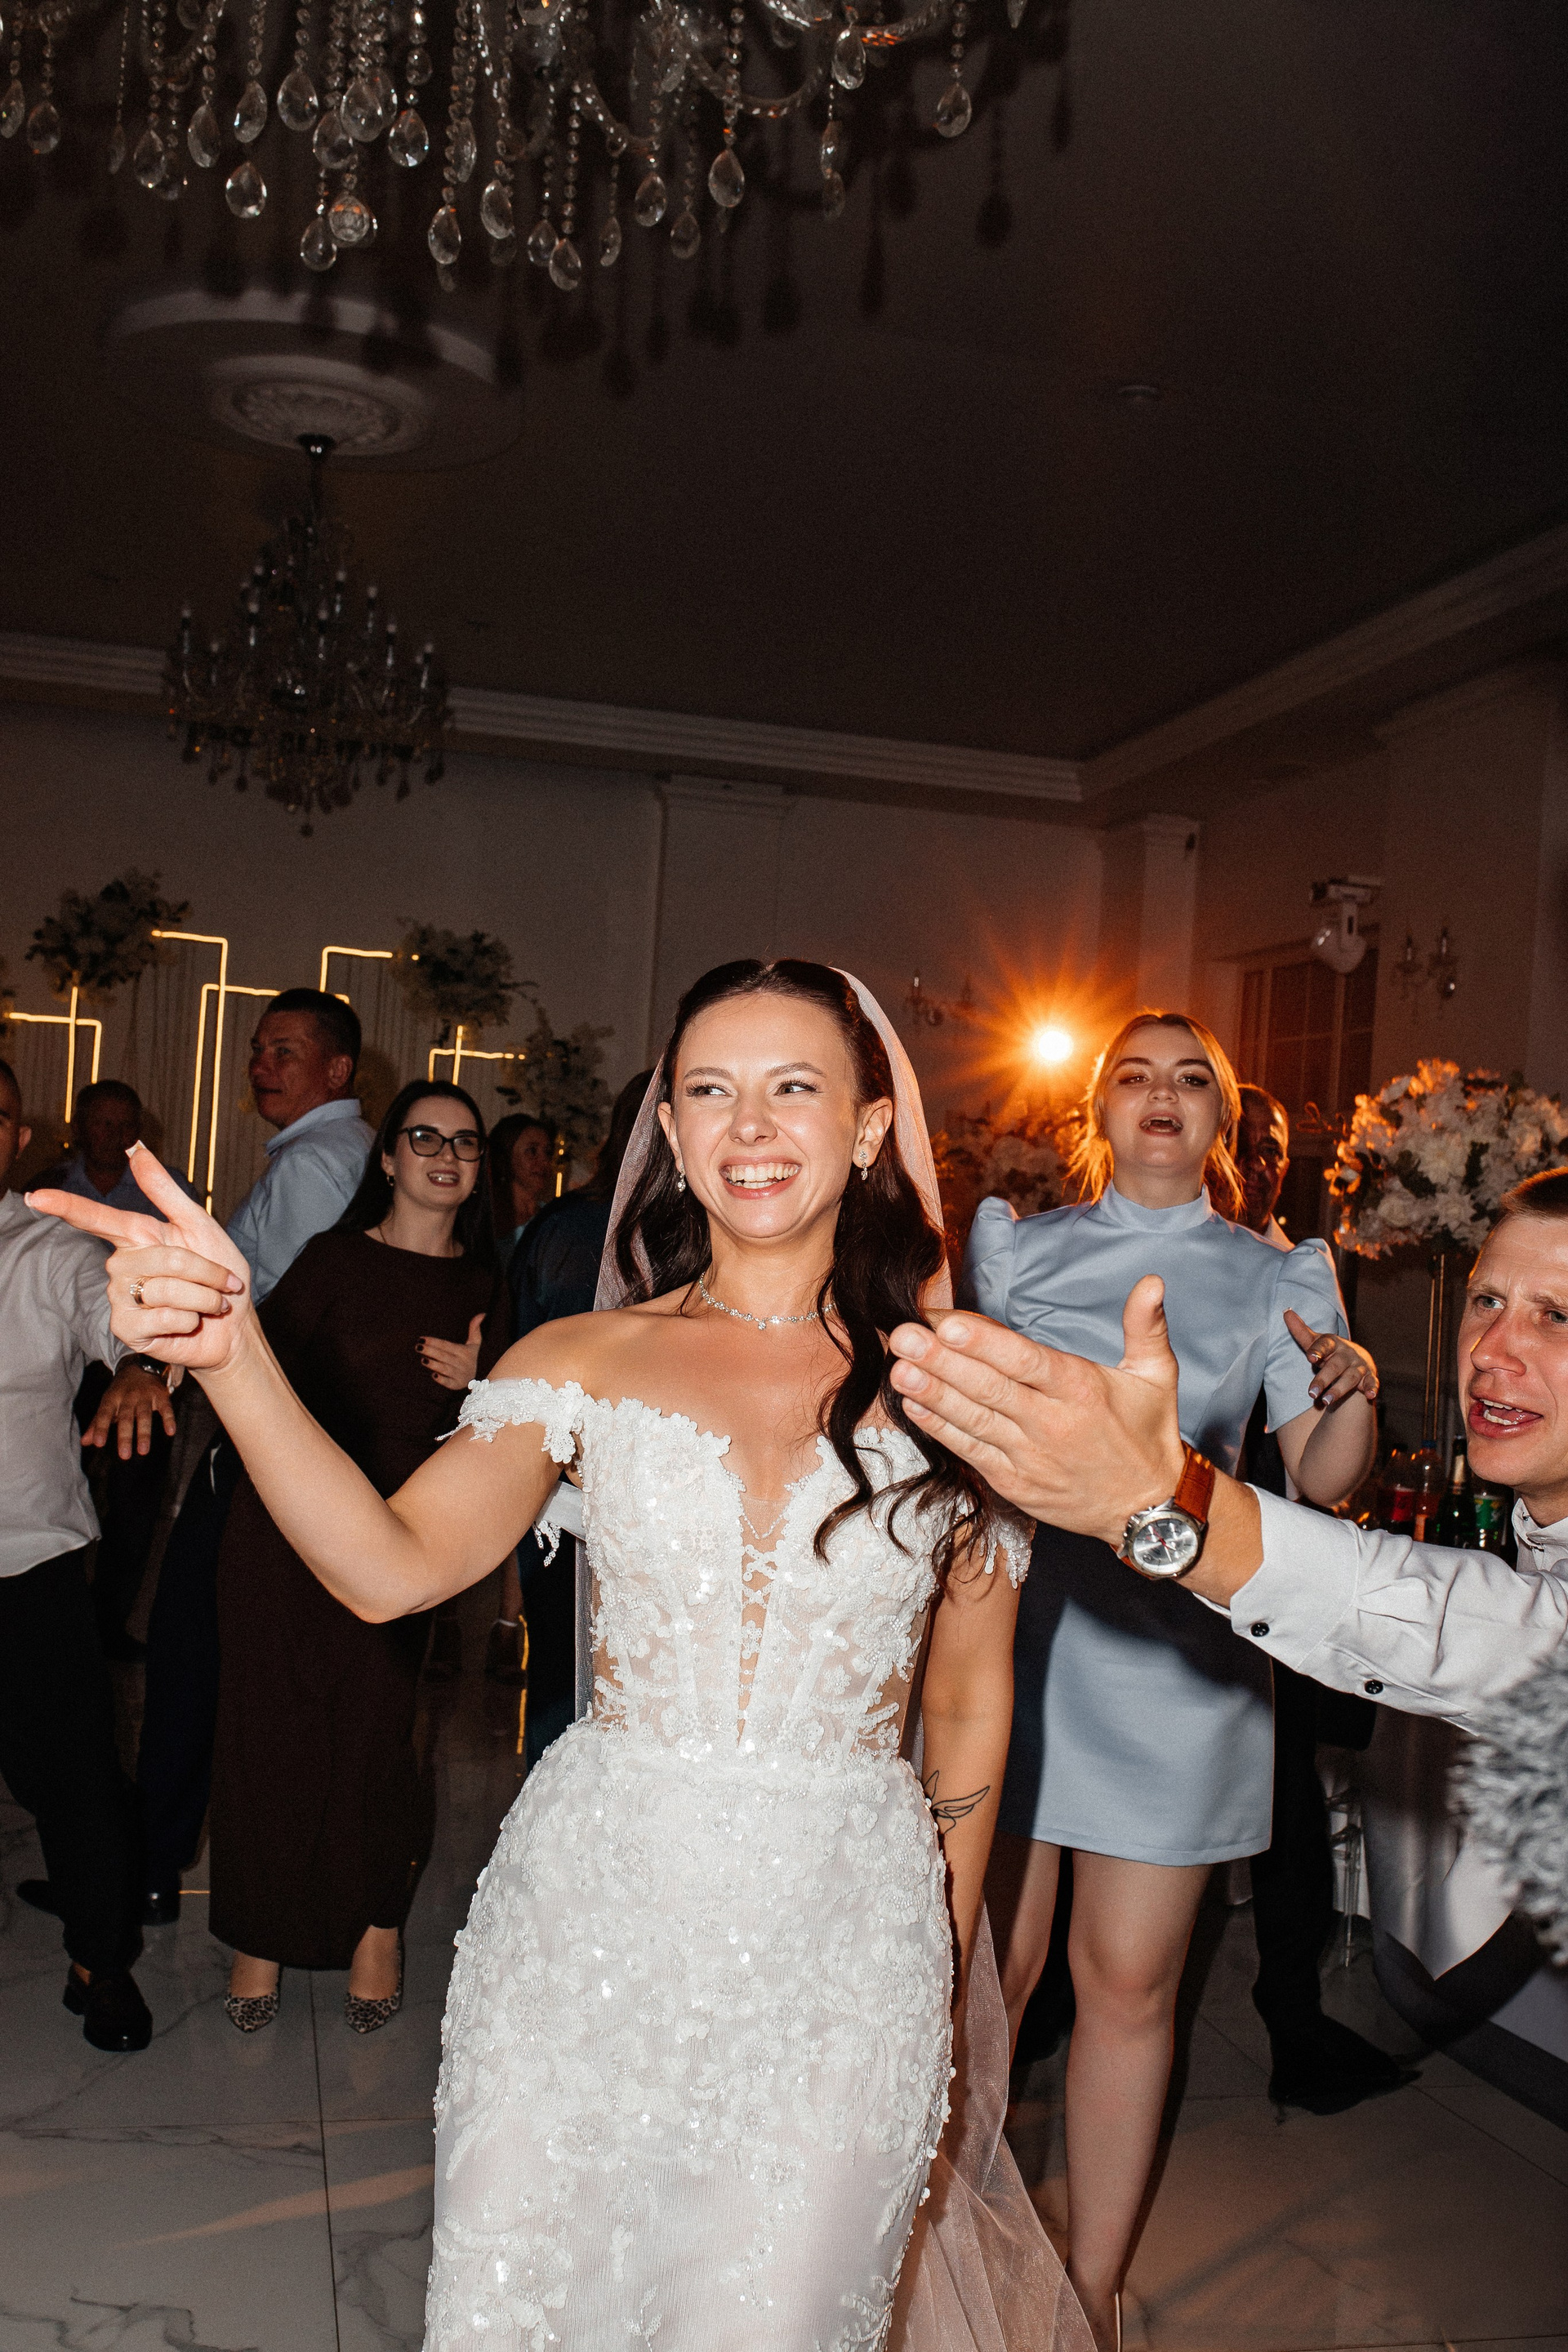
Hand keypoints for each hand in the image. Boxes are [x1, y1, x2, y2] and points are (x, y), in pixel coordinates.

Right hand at [27, 1144, 249, 1375]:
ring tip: (208, 1304)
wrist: (233, 1327)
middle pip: (162, 1258)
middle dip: (203, 1271)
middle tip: (219, 1283)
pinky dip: (188, 1319)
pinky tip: (189, 1323)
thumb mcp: (198, 1226)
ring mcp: (121, 1298)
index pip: (96, 1219)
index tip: (36, 1196)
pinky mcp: (127, 1328)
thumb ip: (165, 1191)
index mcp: (136, 1236)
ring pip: (165, 1288)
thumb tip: (136, 1150)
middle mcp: (121, 1265)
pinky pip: (162, 1316)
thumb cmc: (218, 1277)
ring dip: (201, 1296)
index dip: (66, 1206)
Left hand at [83, 1363, 178, 1459]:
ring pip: (144, 1415)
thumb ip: (96, 1422)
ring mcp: (145, 1395)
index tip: (98, 1443)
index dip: (101, 1428)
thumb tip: (84, 1442)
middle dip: (125, 1436)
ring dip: (144, 1433)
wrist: (140, 1365)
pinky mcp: (161, 1394)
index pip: (104, 1414)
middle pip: (126, 1417)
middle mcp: (128, 1396)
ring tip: (143, 1451)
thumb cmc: (121, 1390)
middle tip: (124, 1455)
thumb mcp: (108, 1402)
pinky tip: (170, 1432)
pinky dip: (169, 1419)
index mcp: (112, 1398)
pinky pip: (166, 1408)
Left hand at [421, 1312, 485, 1392]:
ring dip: (434, 1364)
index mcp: (464, 1352)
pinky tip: (433, 1375)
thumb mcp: (474, 1344)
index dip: (434, 1342)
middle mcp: (462, 1363)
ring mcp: (459, 1375)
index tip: (422, 1338)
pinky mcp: (456, 1385)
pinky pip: (449, 1382)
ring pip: (445, 1368)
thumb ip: (475, 1329)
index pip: (446, 1345)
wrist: (478, 1381)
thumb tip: (482, 1314)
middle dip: (430, 1350)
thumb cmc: (470, 1359)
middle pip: (444, 1355)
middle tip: (418, 1346)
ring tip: (423, 1359)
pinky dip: (442, 1380)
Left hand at [887, 1276, 1186, 1545]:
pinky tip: (913, 1405)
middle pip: (988, 1388)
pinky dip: (940, 1429)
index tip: (947, 1323)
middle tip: (903, 1335)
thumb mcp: (1157, 1376)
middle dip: (941, 1360)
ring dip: (933, 1393)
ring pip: (973, 1419)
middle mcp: (1051, 1423)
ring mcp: (1028, 1456)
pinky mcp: (1014, 1482)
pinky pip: (970, 1451)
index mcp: (1081, 1391)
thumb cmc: (1148, 1436)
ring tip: (899, 1368)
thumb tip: (1152, 1282)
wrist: (1149, 1511)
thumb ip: (1146, 1326)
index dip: (984, 1343)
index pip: (1025, 1361)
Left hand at [1284, 1309, 1379, 1406]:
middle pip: (1335, 1366)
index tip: (1310, 1358)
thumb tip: (1286, 1312)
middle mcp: (1347, 1353)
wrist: (1356, 1357)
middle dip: (1323, 1379)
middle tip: (1311, 1393)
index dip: (1318, 1350)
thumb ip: (1300, 1331)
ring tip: (1326, 1401)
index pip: (1325, 1345)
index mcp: (1333, 1343)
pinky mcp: (1369, 1377)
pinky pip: (1372, 1383)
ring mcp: (1359, 1366)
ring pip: (1351, 1377)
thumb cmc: (1330, 1351)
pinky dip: (1372, 1388)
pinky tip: (1370, 1396)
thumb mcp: (1316, 1342)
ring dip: (1340, 1390)